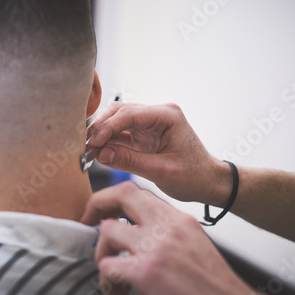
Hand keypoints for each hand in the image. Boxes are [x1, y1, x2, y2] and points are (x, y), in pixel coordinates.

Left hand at [80, 182, 253, 294]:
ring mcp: (154, 247)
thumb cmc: (211, 282)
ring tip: (111, 273)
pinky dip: (107, 282)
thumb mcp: (192, 242)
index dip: (115, 197)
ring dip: (101, 254)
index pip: (139, 191)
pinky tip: (118, 293)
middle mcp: (166, 226)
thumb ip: (167, 230)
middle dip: (97, 204)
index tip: (105, 210)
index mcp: (178, 218)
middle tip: (86, 221)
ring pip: (107, 232)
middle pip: (121, 195)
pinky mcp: (145, 272)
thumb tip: (136, 229)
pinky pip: (108, 267)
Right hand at [86, 102, 230, 206]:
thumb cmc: (194, 176)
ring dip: (102, 134)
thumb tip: (101, 153)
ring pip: (117, 120)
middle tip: (85, 147)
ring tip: (88, 151)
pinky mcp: (145, 134)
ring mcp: (151, 123)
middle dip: (100, 128)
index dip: (106, 127)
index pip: (129, 114)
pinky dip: (108, 142)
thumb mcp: (162, 172)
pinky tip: (98, 153)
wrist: (209, 181)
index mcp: (167, 116)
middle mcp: (158, 114)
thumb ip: (130, 161)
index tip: (91, 143)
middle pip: (119, 112)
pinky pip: (121, 133)